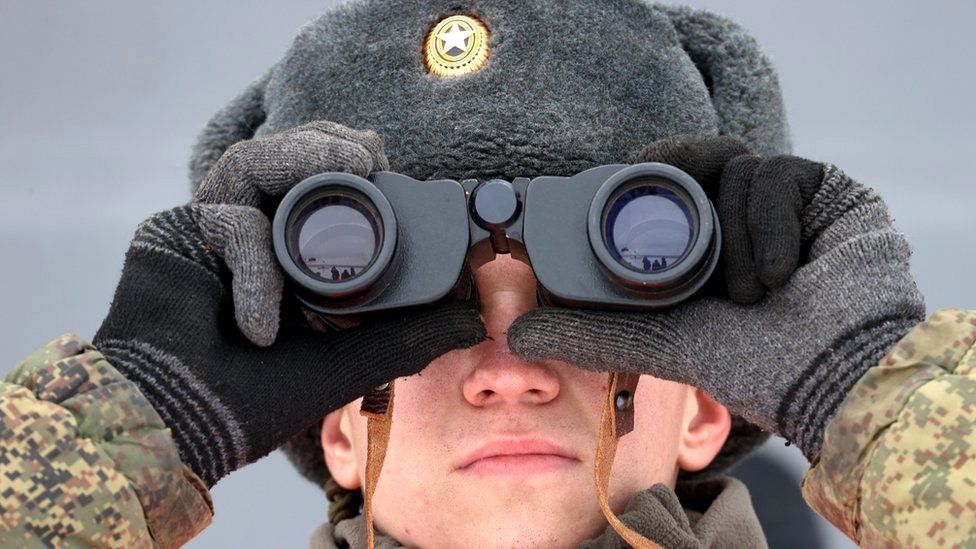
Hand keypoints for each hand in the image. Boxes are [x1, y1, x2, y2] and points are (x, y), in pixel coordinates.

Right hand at [94, 122, 485, 485]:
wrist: (181, 430)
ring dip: (299, 159)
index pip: (317, 192)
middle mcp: (250, 236)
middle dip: (325, 145)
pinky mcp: (172, 234)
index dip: (347, 164)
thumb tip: (472, 323)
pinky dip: (255, 268)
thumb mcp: (348, 362)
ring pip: (250, 167)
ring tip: (351, 166)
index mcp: (288, 259)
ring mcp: (210, 232)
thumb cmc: (255, 401)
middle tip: (367, 152)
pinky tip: (265, 324)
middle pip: (281, 162)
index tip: (384, 160)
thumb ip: (406, 339)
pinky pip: (225, 223)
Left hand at [508, 135, 924, 459]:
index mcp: (700, 243)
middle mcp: (738, 216)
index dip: (638, 173)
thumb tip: (515, 334)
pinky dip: (771, 222)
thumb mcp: (661, 343)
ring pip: (736, 166)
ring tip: (748, 293)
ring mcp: (781, 202)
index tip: (616, 178)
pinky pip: (780, 173)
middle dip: (681, 175)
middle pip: (698, 157)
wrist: (841, 377)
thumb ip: (591, 336)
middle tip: (676, 206)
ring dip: (734, 230)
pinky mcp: (823, 190)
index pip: (663, 183)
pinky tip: (782, 273)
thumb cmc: (757, 366)